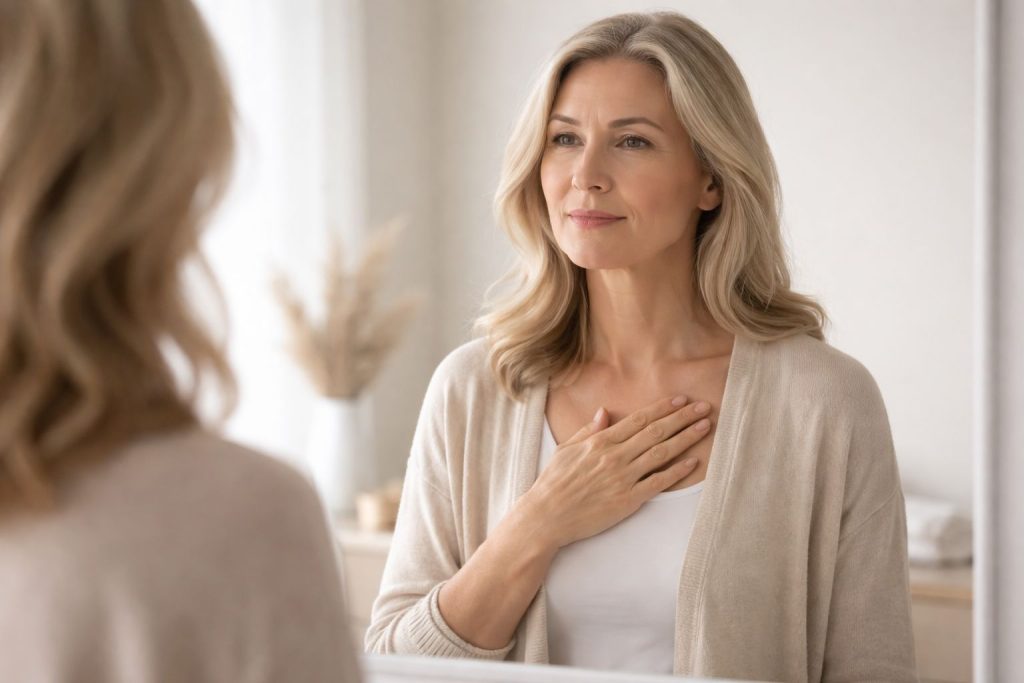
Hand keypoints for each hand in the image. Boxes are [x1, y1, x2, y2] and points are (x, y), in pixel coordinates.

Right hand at [521, 396, 711, 549]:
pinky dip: (677, 471)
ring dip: (686, 438)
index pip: (638, 420)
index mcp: (600, 442)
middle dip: (682, 417)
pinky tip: (693, 462)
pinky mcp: (628, 500)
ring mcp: (623, 478)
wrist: (546, 516)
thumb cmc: (553, 483)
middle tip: (703, 406)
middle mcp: (615, 456)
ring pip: (662, 453)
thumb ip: (588, 430)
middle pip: (656, 432)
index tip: (680, 400)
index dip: (662, 409)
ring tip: (705, 426)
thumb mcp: (566, 450)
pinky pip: (658, 482)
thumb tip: (604, 412)